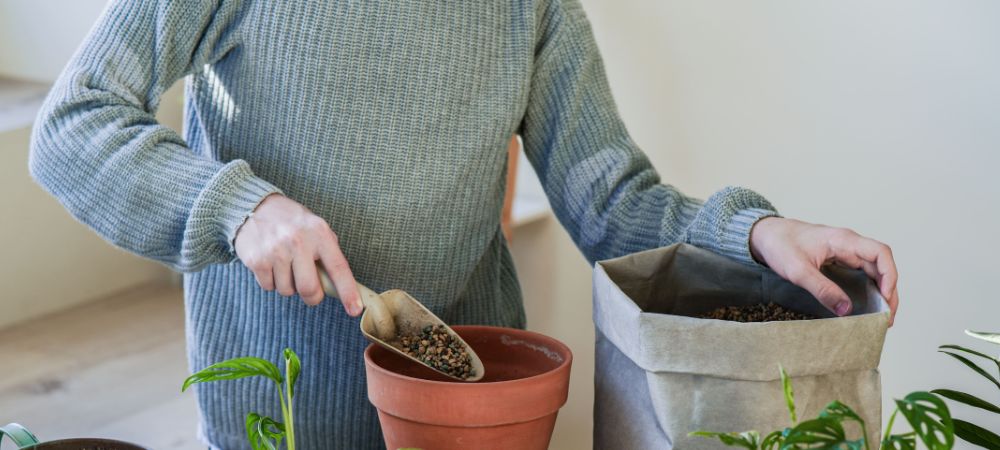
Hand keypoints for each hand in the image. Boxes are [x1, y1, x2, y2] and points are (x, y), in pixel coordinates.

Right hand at [234, 194, 361, 314]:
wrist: (254, 206)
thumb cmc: (292, 222)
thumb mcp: (316, 227)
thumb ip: (328, 251)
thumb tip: (339, 283)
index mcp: (319, 233)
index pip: (338, 268)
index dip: (347, 291)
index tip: (355, 310)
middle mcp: (298, 241)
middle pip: (309, 289)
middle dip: (312, 297)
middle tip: (311, 291)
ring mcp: (276, 251)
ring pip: (287, 291)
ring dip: (288, 285)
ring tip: (285, 264)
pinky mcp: (256, 260)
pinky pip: (269, 287)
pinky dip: (271, 281)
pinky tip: (271, 263)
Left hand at [749, 217, 898, 324]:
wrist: (764, 234)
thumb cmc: (779, 245)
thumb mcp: (798, 270)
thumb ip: (822, 289)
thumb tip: (846, 309)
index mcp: (843, 240)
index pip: (880, 253)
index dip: (889, 276)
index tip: (886, 298)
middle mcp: (849, 244)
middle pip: (881, 265)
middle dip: (888, 292)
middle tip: (886, 318)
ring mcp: (845, 251)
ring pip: (873, 271)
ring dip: (880, 292)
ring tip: (880, 316)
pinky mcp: (838, 259)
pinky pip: (861, 273)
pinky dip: (868, 289)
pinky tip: (865, 306)